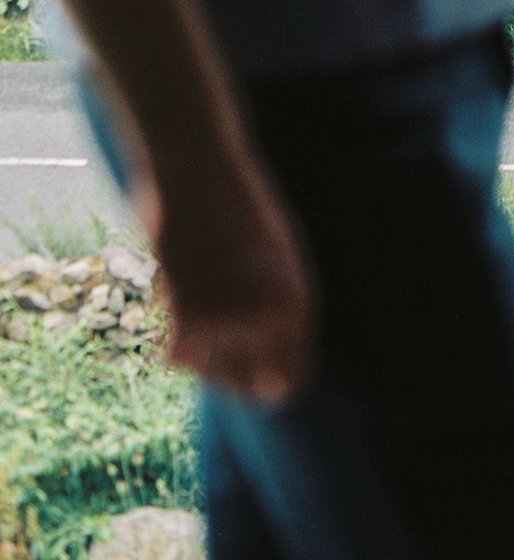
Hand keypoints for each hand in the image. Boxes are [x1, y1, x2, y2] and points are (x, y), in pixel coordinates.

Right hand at [133, 153, 314, 401]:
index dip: (267, 386)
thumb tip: (274, 392)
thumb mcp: (276, 264)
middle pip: (246, 387)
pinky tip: (174, 287)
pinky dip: (168, 328)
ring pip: (203, 371)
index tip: (245, 373)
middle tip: (211, 325)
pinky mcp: (191, 317)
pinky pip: (174, 354)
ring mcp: (233, 321)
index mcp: (300, 304)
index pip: (292, 381)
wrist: (200, 167)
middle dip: (226, 371)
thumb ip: (278, 322)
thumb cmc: (236, 212)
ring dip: (194, 345)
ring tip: (195, 291)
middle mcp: (274, 321)